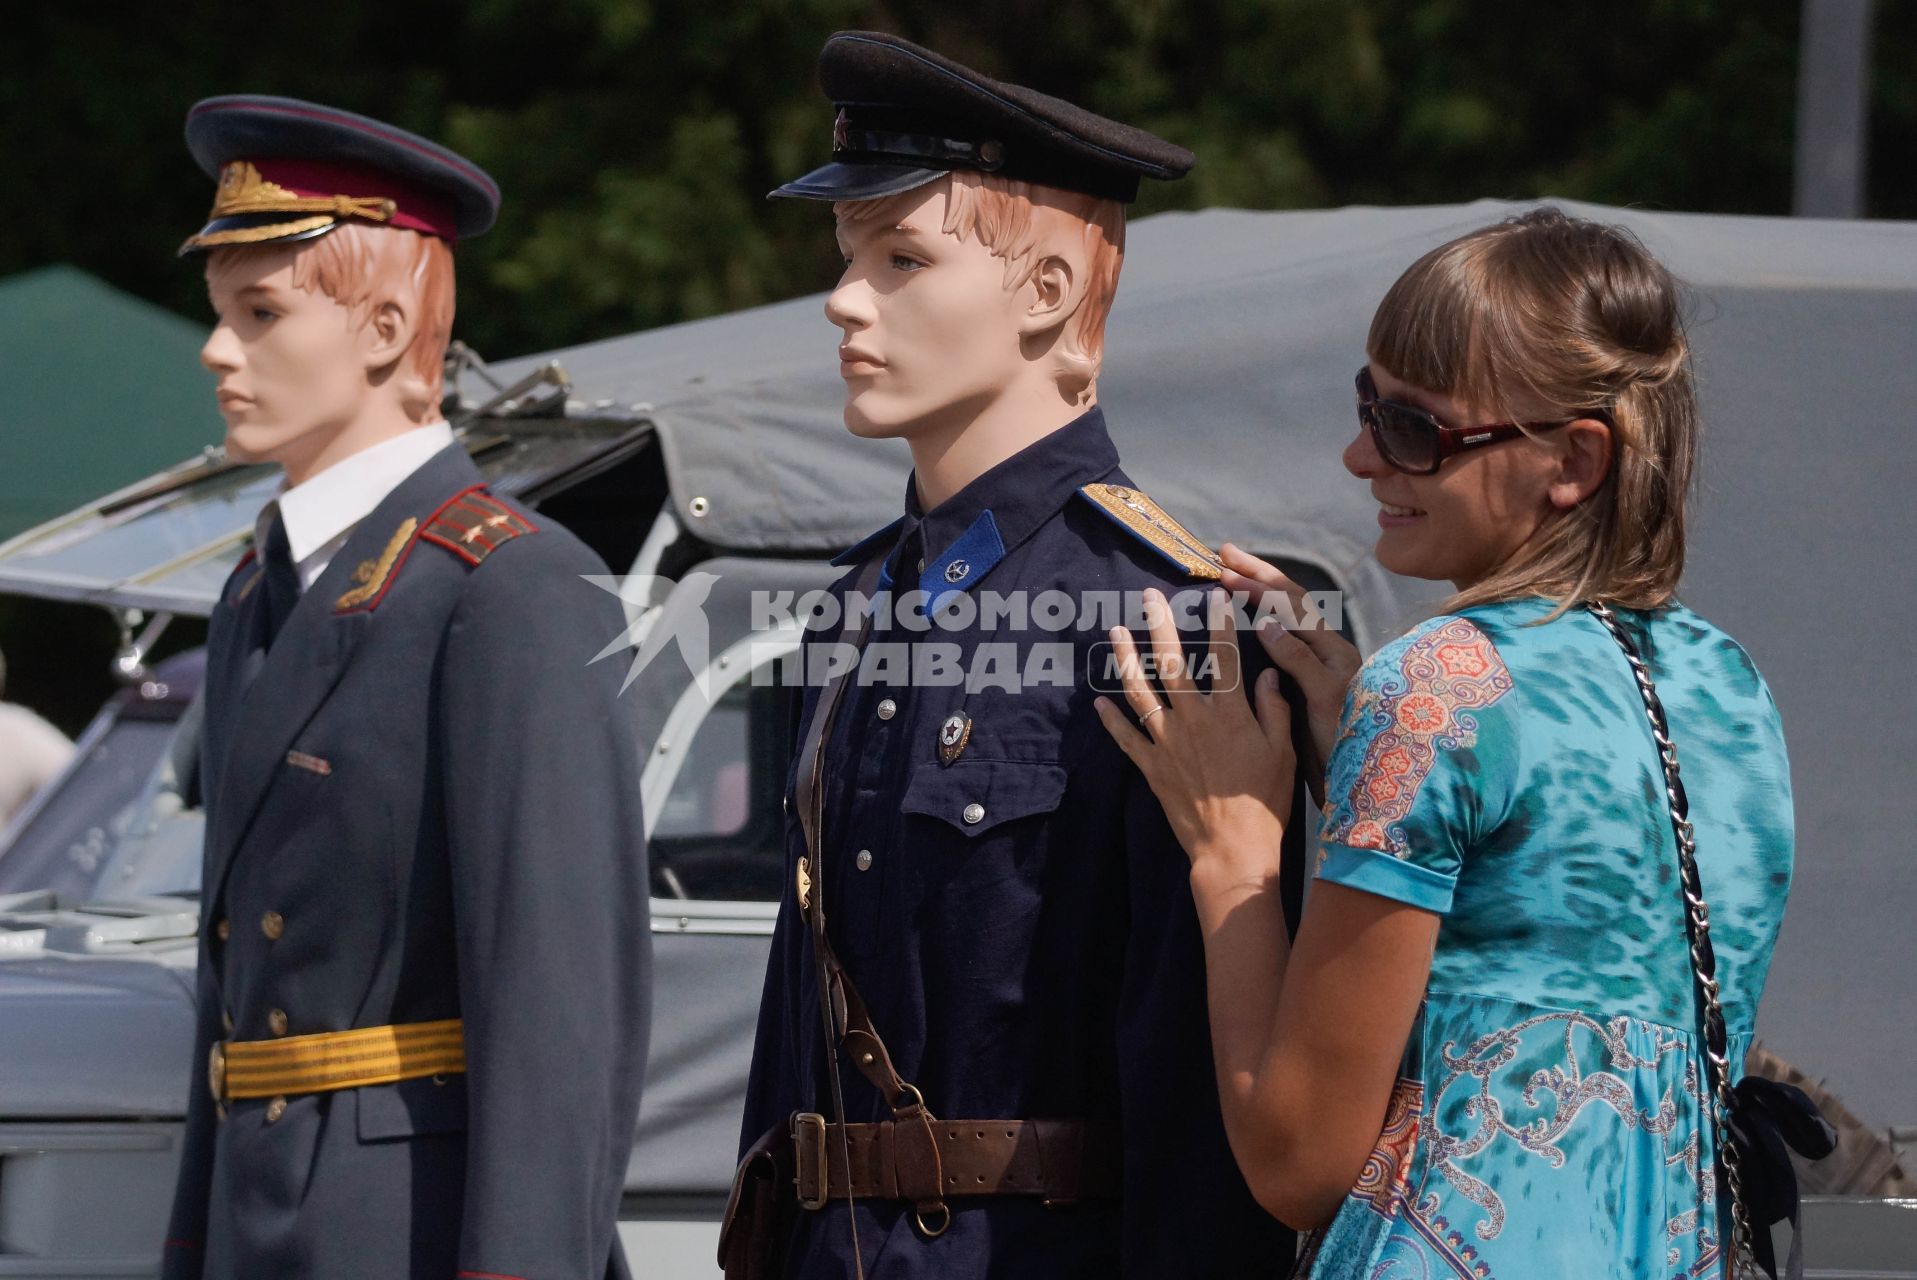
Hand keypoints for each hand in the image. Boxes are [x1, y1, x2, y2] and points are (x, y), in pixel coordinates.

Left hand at [1094, 588, 1295, 877]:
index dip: (1219, 623)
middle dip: (1160, 625)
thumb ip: (1274, 709)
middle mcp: (1194, 720)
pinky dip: (1110, 719)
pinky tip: (1098, 701)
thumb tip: (1269, 674)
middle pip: (1173, 663)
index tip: (1214, 596)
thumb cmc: (1265, 802)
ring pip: (1141, 692)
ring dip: (1126, 659)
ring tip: (1116, 631)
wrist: (1233, 848)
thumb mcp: (1282, 752)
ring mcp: (1168, 742)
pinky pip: (1126, 738)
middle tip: (1149, 597)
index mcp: (1229, 713)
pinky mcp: (1151, 767)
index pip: (1224, 657)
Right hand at [1219, 544, 1360, 803]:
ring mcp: (1317, 666)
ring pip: (1285, 617)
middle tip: (1223, 553)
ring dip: (1258, 593)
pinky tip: (1244, 621)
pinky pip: (1283, 641)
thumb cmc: (1347, 739)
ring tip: (1230, 576)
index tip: (1225, 570)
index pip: (1291, 603)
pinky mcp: (1307, 683)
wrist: (1363, 778)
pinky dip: (1262, 623)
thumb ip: (1298, 659)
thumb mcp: (1323, 697)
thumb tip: (1266, 622)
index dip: (1257, 584)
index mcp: (1331, 649)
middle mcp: (1325, 651)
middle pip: (1289, 600)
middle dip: (1256, 574)